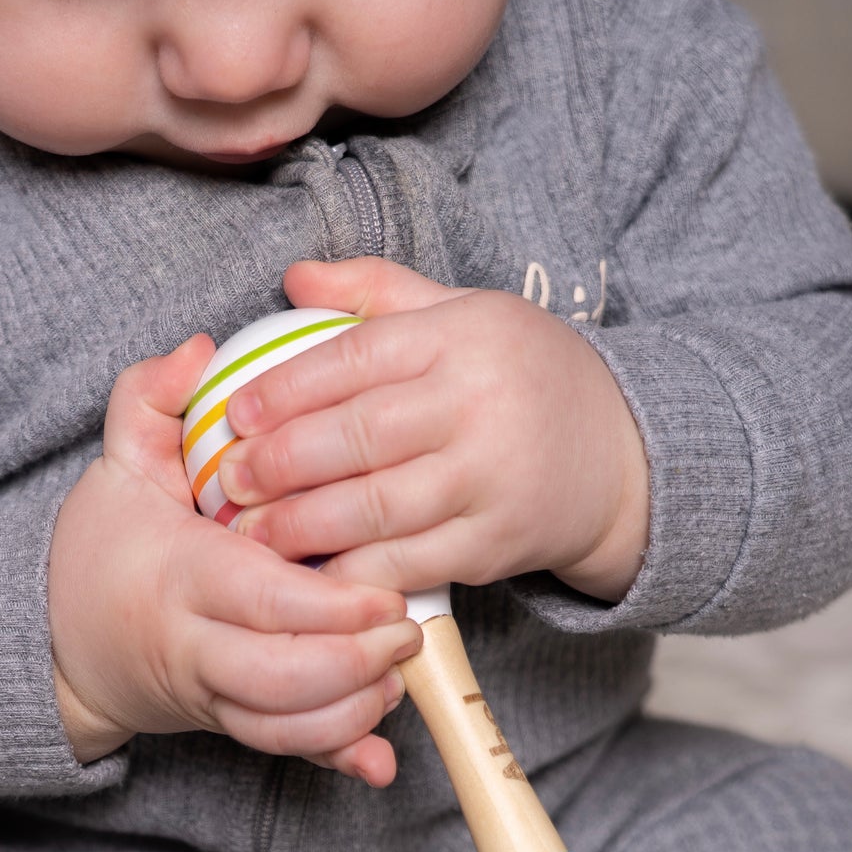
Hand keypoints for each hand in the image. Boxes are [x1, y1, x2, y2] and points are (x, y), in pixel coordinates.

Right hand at [48, 332, 422, 785]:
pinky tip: (378, 755)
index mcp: (179, 576)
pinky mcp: (225, 723)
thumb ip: (149, 399)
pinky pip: (280, 753)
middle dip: (353, 664)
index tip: (384, 591)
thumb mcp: (115, 463)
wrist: (62, 639)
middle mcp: (193, 645)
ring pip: (283, 727)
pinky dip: (332, 757)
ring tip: (396, 672)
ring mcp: (209, 692)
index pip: (261, 599)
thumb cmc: (102, 547)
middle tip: (405, 630)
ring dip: (350, 712)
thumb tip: (199, 349)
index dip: (329, 605)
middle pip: (280, 677)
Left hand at [216, 258, 649, 601]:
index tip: (235, 413)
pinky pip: (409, 562)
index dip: (285, 389)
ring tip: (251, 532)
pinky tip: (310, 573)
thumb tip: (294, 277)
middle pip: (359, 437)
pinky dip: (353, 572)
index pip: (356, 359)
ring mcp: (490, 481)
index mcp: (463, 337)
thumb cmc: (524, 377)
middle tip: (229, 480)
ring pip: (377, 507)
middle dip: (282, 463)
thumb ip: (378, 292)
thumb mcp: (465, 314)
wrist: (622, 456)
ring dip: (303, 525)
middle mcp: (478, 406)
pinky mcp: (495, 544)